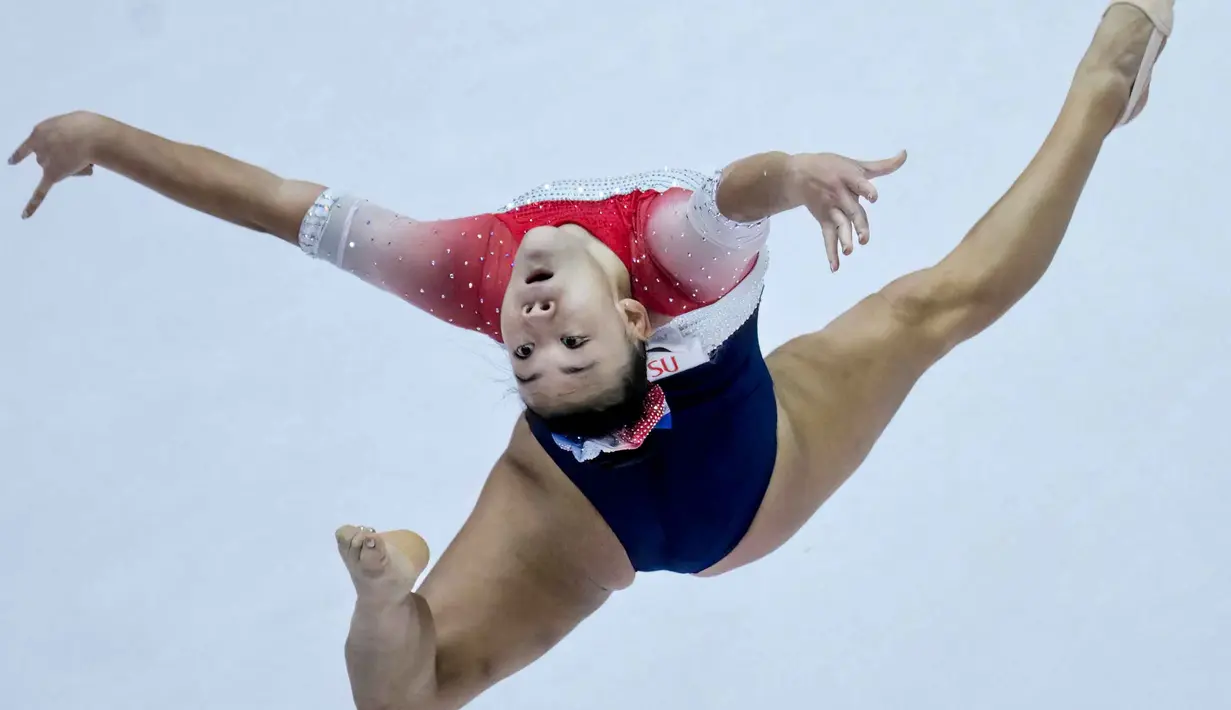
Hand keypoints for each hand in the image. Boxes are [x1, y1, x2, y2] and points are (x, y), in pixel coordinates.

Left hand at [8, 111, 111, 218]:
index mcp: (39, 132)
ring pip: (54, 169)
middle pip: (46, 158)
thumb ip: (64, 138)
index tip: (10, 162)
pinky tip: (24, 216)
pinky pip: (41, 192)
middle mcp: (38, 147)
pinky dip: (32, 205)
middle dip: (61, 157)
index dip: (20, 154)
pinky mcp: (52, 175)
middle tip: (81, 151)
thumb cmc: (86, 126)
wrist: (92, 135)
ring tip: (86, 159)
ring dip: (69, 167)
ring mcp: (45, 161)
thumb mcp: (69, 124)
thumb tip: (70, 159)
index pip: (29, 145)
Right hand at [786, 150, 907, 270]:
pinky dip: (830, 253)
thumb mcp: (856, 164)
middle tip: (864, 239)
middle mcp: (840, 195)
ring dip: (844, 239)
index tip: (873, 198)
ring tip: (849, 251)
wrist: (798, 174)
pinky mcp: (824, 220)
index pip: (859, 184)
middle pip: (851, 211)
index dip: (866, 191)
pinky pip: (828, 238)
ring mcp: (831, 209)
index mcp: (848, 178)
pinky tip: (835, 267)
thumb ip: (882, 165)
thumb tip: (905, 154)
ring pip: (839, 226)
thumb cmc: (832, 166)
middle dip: (858, 225)